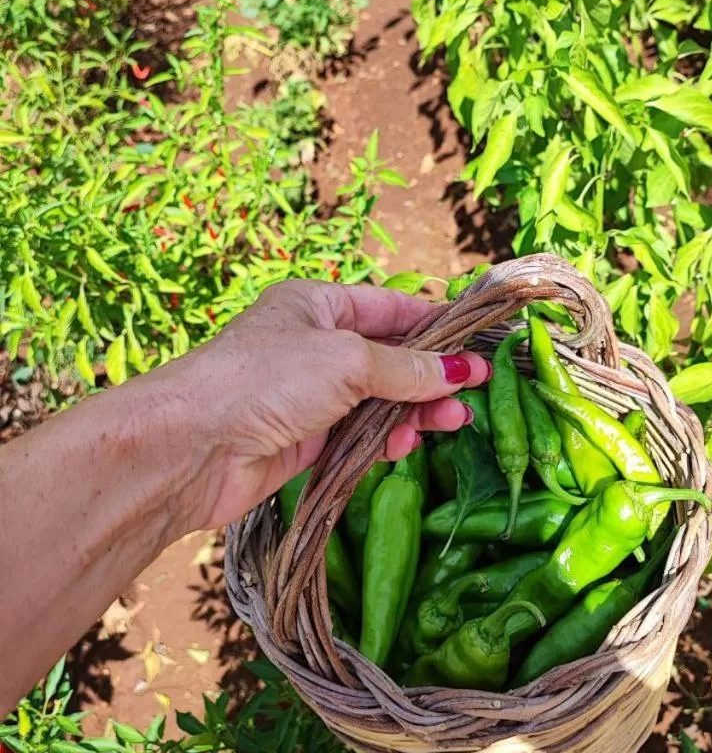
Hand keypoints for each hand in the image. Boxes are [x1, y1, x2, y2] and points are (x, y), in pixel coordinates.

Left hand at [158, 279, 489, 531]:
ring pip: (378, 400)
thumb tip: (463, 371)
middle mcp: (314, 345)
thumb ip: (409, 367)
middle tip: (474, 394)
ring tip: (449, 423)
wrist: (191, 447)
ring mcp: (309, 395)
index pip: (392, 308)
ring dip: (415, 411)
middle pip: (390, 357)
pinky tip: (405, 446)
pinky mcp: (305, 439)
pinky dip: (385, 440)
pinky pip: (359, 435)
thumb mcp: (348, 361)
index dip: (437, 325)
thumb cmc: (264, 380)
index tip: (479, 345)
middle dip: (432, 375)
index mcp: (318, 304)